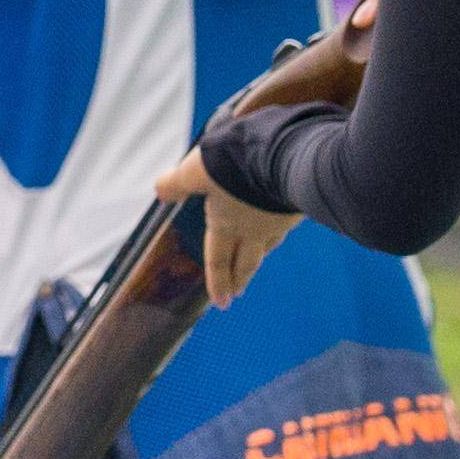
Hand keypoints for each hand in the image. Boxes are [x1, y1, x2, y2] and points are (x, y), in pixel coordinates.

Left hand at [154, 146, 298, 308]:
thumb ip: (178, 182)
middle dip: (240, 278)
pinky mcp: (299, 204)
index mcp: (227, 225)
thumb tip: (160, 191)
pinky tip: (284, 220)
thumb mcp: (196, 170)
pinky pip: (288, 221)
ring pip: (269, 243)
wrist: (283, 155)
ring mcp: (279, 219)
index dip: (218, 282)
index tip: (221, 302)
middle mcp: (255, 229)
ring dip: (262, 255)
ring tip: (260, 258)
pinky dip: (282, 226)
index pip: (219, 259)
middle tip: (237, 293)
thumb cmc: (236, 166)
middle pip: (247, 261)